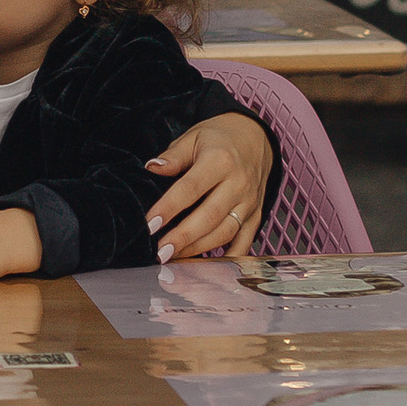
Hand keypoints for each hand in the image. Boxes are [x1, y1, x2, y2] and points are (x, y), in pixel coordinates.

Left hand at [144, 112, 273, 262]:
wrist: (256, 138)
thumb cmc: (219, 138)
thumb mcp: (194, 137)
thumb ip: (173, 156)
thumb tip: (152, 168)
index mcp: (220, 160)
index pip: (190, 188)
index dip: (169, 208)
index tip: (150, 224)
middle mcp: (238, 183)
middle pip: (209, 216)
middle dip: (183, 237)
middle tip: (160, 252)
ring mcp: (250, 202)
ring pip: (225, 232)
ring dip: (199, 249)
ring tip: (174, 258)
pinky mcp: (256, 216)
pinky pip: (244, 242)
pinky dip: (228, 258)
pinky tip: (208, 268)